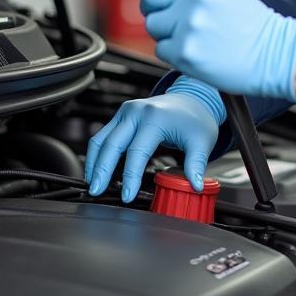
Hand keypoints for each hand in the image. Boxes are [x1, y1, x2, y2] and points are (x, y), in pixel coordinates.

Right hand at [84, 77, 225, 201]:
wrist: (192, 99)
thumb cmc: (196, 120)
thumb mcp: (202, 141)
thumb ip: (196, 164)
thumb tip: (195, 186)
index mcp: (156, 118)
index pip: (137, 152)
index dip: (130, 177)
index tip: (127, 196)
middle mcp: (137, 112)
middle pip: (112, 144)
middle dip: (102, 170)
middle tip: (96, 192)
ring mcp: (127, 111)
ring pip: (101, 139)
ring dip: (94, 162)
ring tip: (93, 184)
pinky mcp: (122, 114)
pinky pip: (103, 135)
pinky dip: (98, 154)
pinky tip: (97, 171)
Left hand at [136, 0, 295, 99]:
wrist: (273, 53)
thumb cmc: (250, 23)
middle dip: (156, 8)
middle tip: (174, 18)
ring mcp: (189, 24)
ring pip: (152, 24)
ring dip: (166, 32)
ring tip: (193, 35)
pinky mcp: (185, 51)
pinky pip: (160, 49)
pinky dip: (174, 52)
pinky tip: (197, 50)